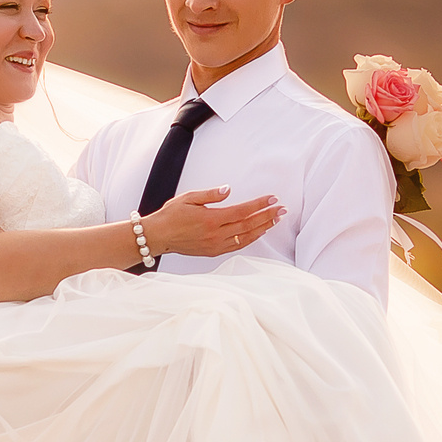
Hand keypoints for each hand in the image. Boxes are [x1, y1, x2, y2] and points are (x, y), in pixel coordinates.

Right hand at [142, 187, 283, 259]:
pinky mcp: (214, 252)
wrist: (158, 237)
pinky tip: (259, 232)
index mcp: (211, 219)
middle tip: (282, 210)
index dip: (259, 205)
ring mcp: (216, 245)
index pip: (243, 211)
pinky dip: (250, 239)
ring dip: (263, 228)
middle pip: (249, 225)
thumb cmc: (171, 216)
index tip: (272, 199)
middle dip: (268, 216)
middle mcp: (216, 234)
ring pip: (246, 237)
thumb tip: (229, 190)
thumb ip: (211, 194)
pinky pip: (237, 246)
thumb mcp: (189, 197)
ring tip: (276, 220)